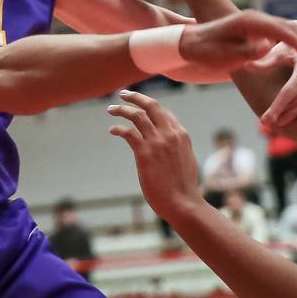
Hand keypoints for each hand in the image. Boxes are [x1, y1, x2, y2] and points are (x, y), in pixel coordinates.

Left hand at [107, 91, 205, 220]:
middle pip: (152, 106)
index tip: (139, 104)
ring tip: (111, 108)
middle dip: (136, 97)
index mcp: (182, 135)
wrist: (184, 203)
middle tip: (122, 94)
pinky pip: (128, 133)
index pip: (164, 113)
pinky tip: (112, 130)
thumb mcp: (185, 161)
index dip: (150, 106)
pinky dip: (118, 128)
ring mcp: (158, 143)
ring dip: (122, 109)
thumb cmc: (183, 188)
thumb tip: (168, 147)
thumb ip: (177, 149)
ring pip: (137, 116)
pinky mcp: (145, 153)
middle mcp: (171, 135)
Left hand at [179, 10, 296, 73]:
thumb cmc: (204, 50)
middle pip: (292, 29)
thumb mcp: (223, 54)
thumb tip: (267, 46)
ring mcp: (260, 24)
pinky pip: (284, 37)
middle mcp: (258, 19)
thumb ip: (245, 50)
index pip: (283, 31)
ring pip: (291, 32)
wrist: (189, 41)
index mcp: (250, 21)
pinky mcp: (260, 31)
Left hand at [247, 20, 296, 129]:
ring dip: (294, 114)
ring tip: (277, 124)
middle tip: (266, 124)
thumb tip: (247, 66)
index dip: (277, 106)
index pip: (290, 91)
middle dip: (283, 113)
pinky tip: (291, 116)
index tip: (264, 119)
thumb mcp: (278, 51)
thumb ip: (265, 61)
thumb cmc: (291, 46)